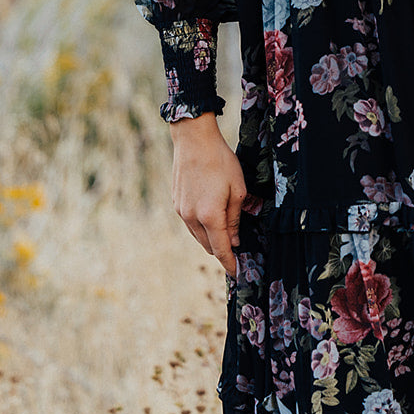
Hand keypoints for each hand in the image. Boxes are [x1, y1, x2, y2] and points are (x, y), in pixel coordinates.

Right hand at [169, 111, 247, 276]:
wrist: (193, 139)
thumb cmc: (220, 161)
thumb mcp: (237, 189)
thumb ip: (235, 217)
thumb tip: (234, 240)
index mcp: (209, 216)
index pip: (221, 249)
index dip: (230, 263)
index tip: (237, 274)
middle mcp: (191, 217)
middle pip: (208, 246)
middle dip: (222, 251)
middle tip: (235, 253)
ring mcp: (181, 211)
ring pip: (198, 236)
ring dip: (211, 239)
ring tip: (225, 236)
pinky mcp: (176, 202)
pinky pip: (190, 223)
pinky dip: (201, 227)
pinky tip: (211, 218)